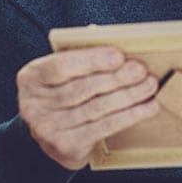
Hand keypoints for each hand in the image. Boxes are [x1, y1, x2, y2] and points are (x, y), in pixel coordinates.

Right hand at [17, 45, 158, 168]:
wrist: (50, 136)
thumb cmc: (62, 93)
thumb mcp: (63, 73)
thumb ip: (80, 55)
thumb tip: (104, 35)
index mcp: (31, 78)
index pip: (60, 66)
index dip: (91, 60)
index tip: (118, 56)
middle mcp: (33, 105)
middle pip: (82, 89)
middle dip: (116, 78)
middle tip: (141, 70)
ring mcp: (48, 129)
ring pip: (96, 108)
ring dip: (128, 96)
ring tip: (150, 85)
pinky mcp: (66, 147)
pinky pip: (104, 128)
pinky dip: (130, 116)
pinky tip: (148, 107)